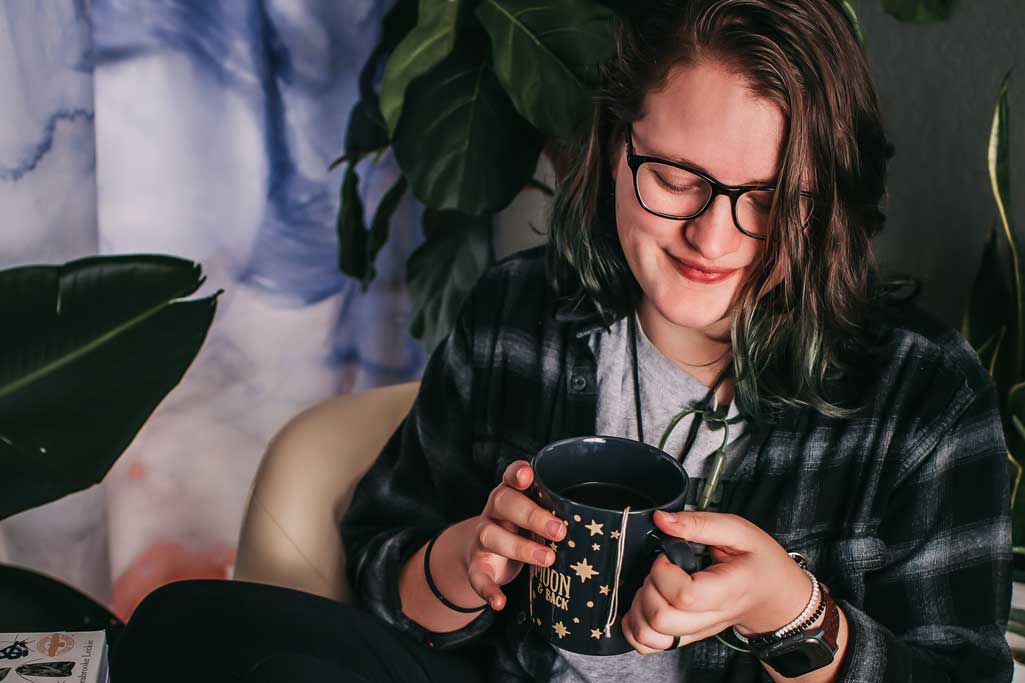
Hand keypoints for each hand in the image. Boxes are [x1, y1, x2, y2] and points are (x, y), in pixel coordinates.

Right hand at [461, 460, 566, 610]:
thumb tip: (606, 523)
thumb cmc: (521, 531)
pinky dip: (488, 589)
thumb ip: (556, 515)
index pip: (511, 477)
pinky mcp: (477, 564)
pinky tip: (500, 602)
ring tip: (548, 559)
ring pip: (491, 536)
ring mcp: (482, 538)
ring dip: (520, 548)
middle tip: (560, 530)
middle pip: (503, 503)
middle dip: (531, 514)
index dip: (517, 474)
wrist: (484, 555)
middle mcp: (493, 512)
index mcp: (511, 495)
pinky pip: (478, 576)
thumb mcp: (534, 518)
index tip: (528, 476)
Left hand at [622, 510, 812, 653]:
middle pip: (661, 619)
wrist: (774, 598)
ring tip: (654, 586)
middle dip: (649, 587)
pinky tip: (644, 604)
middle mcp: (709, 618)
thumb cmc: (759, 564)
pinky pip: (648, 645)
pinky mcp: (684, 637)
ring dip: (639, 608)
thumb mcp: (739, 531)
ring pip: (650, 636)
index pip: (684, 596)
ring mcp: (695, 632)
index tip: (668, 556)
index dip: (664, 572)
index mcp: (726, 591)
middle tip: (661, 570)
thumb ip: (699, 524)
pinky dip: (635, 626)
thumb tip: (662, 520)